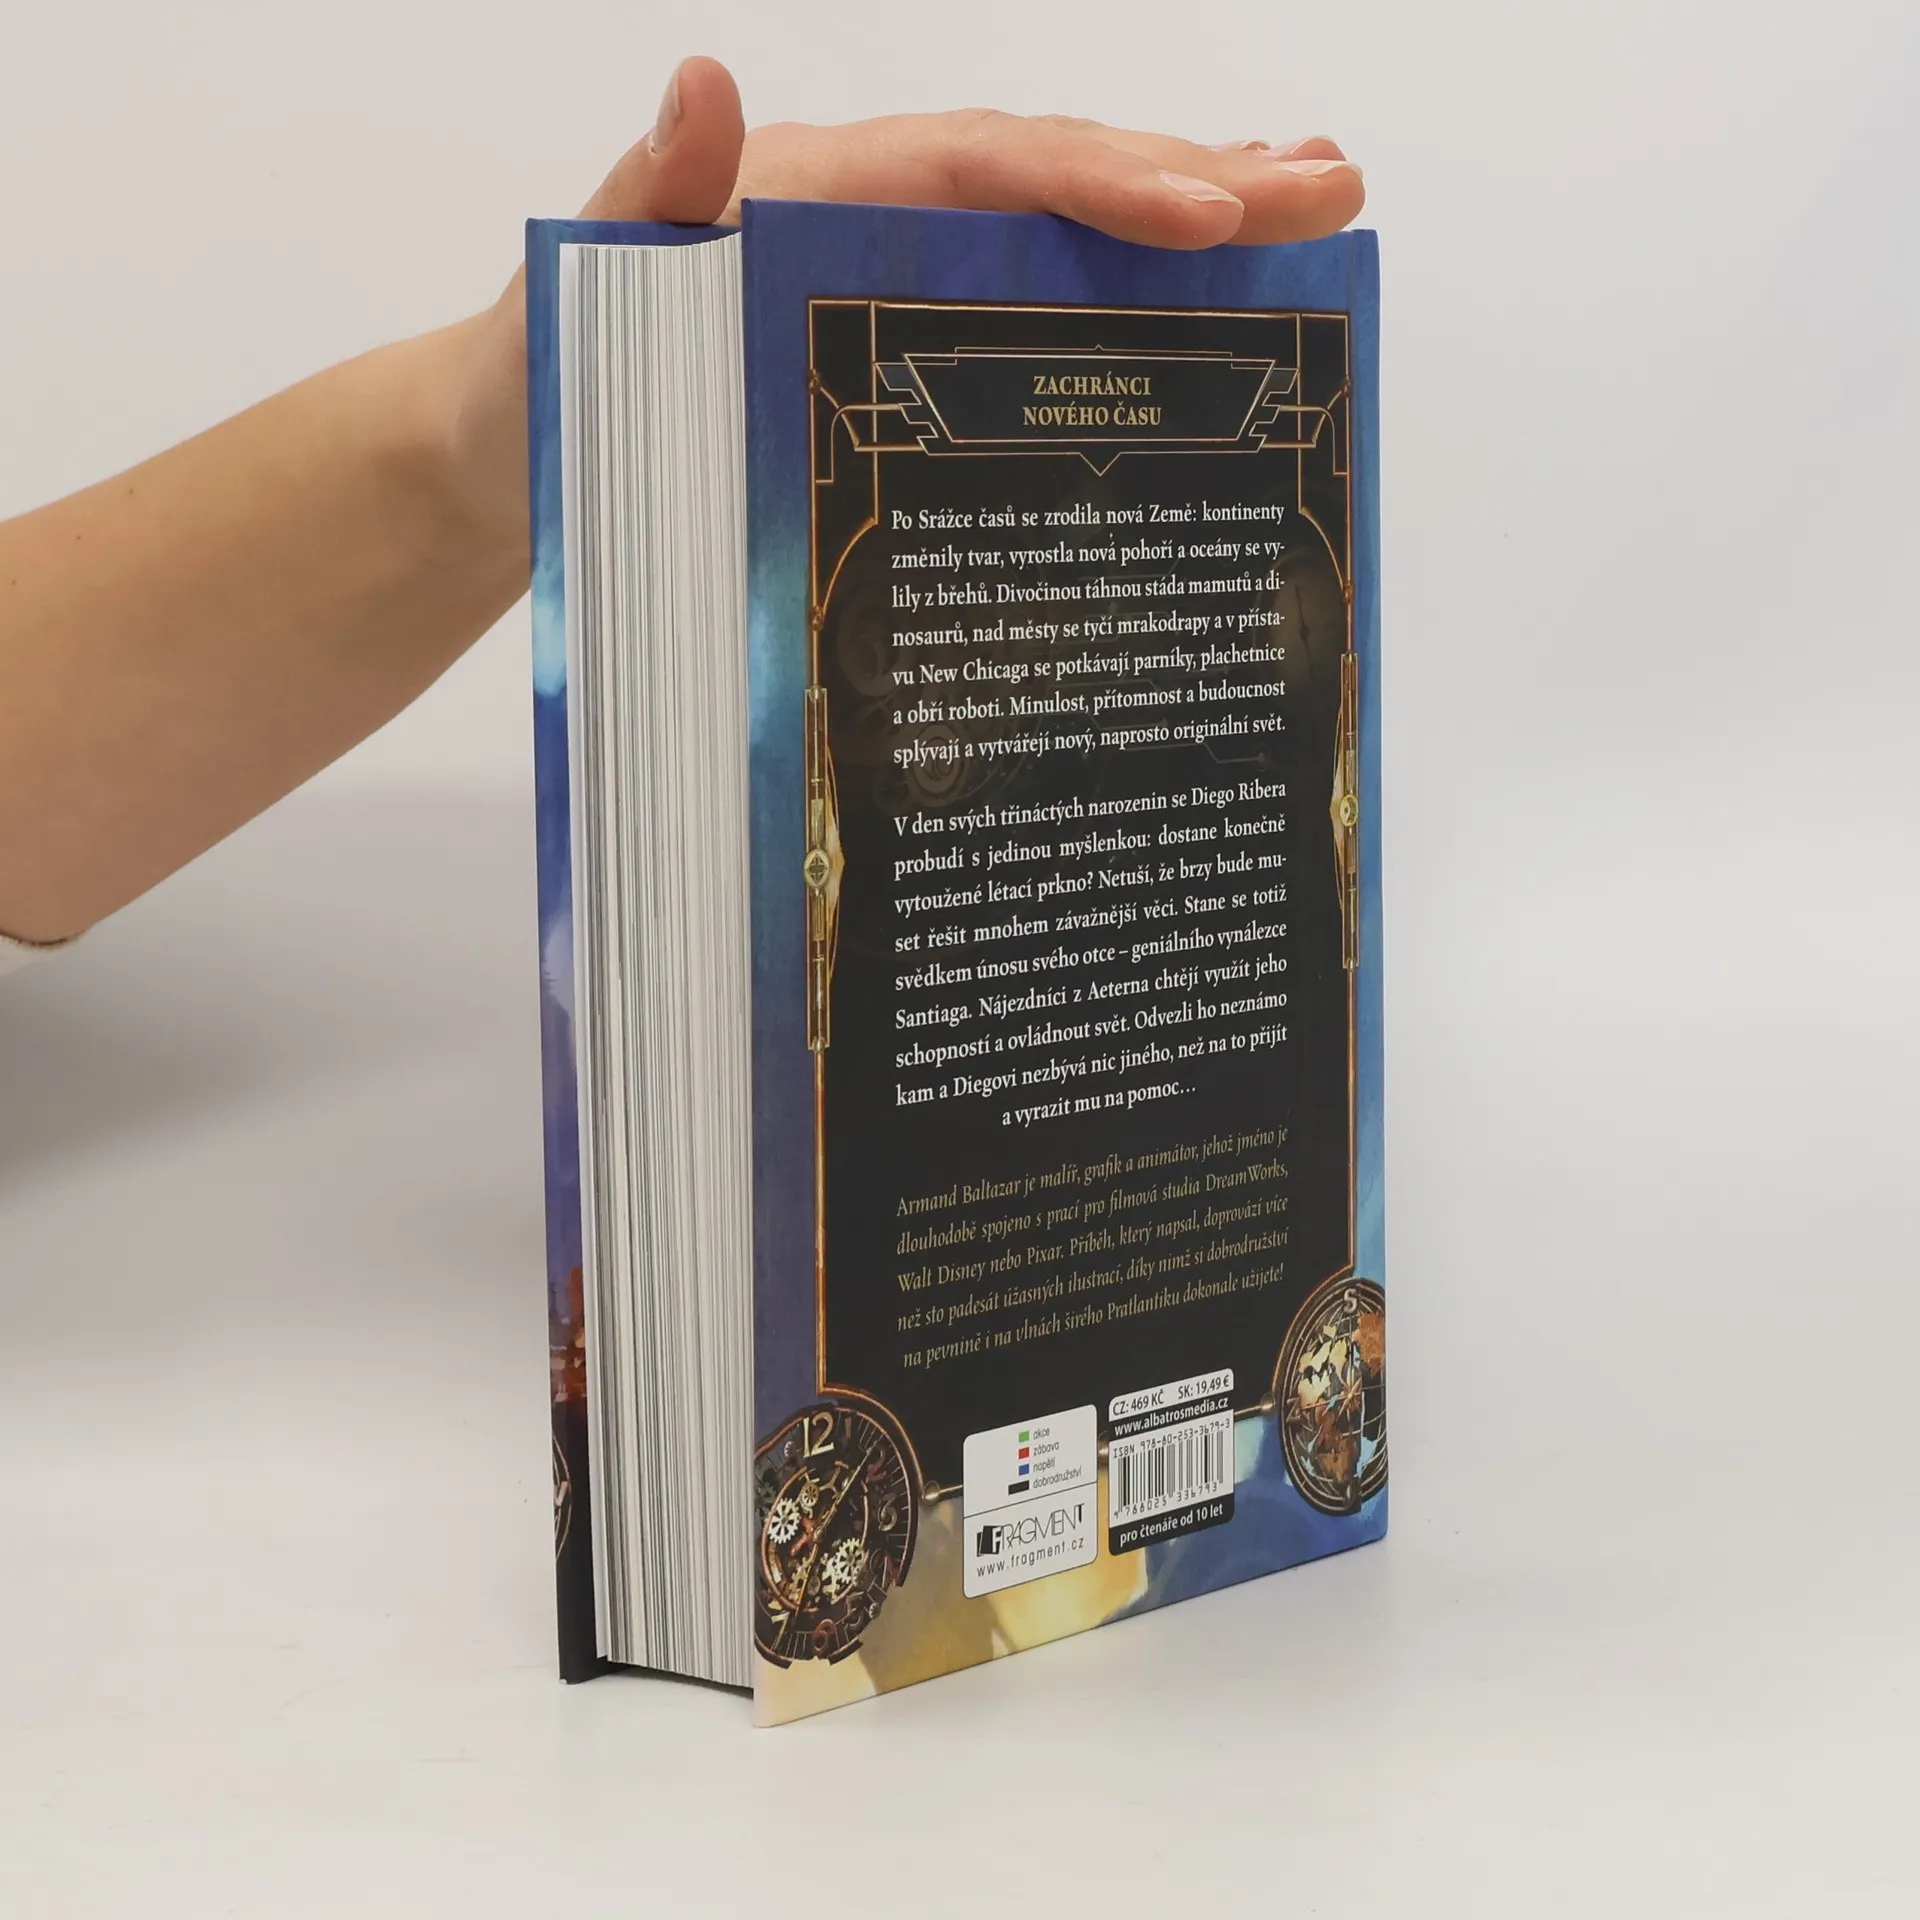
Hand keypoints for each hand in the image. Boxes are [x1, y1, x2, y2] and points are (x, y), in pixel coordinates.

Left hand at [445, 56, 1363, 550]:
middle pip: (1052, 180)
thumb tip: (702, 90)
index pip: (983, 166)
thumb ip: (642, 205)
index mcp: (813, 190)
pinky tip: (1195, 296)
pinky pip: (1023, 305)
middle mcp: (868, 217)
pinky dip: (1114, 290)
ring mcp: (890, 279)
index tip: (1212, 212)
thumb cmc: (540, 380)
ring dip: (1184, 218)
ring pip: (1056, 233)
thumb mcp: (573, 297)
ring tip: (1307, 205)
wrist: (512, 455)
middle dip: (1196, 182)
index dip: (1101, 183)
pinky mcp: (898, 345)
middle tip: (1331, 187)